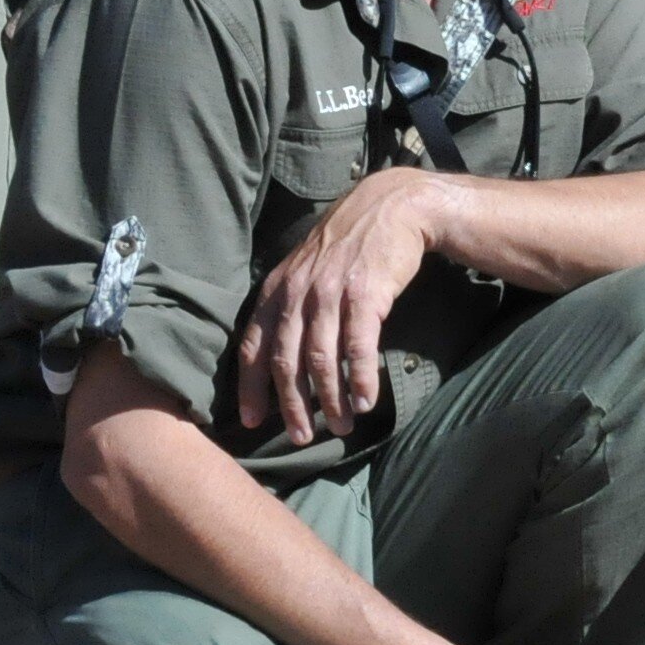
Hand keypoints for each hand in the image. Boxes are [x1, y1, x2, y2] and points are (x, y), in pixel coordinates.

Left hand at [230, 167, 456, 448]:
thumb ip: (288, 303)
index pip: (252, 346)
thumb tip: (277, 350)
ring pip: (319, 361)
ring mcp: (329, 293)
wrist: (393, 207)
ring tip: (340, 426)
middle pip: (285, 362)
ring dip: (329, 400)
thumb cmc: (350, 243)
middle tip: (301, 437)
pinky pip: (357, 347)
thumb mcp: (305, 268)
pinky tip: (365, 401)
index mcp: (276, 289)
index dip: (251, 388)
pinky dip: (359, 379)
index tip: (252, 422)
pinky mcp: (364, 295)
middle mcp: (296, 293)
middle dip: (291, 406)